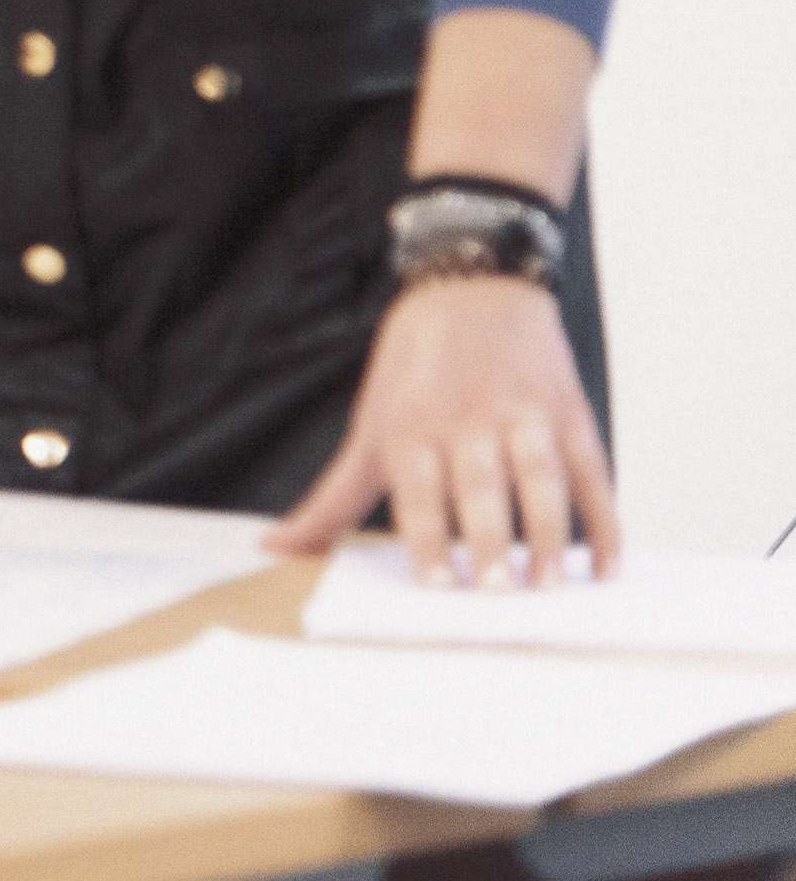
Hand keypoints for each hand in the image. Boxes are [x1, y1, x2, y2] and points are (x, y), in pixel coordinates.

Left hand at [266, 275, 620, 585]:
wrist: (474, 286)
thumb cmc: (413, 369)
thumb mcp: (368, 426)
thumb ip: (333, 498)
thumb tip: (275, 548)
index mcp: (411, 426)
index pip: (419, 491)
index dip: (428, 539)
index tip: (438, 587)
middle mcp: (467, 419)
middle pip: (480, 487)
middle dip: (489, 541)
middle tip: (496, 594)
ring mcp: (524, 413)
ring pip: (541, 477)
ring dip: (548, 533)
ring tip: (550, 584)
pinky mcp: (570, 411)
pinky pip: (591, 470)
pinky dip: (604, 520)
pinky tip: (606, 565)